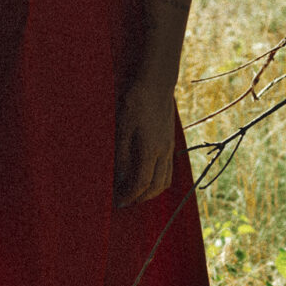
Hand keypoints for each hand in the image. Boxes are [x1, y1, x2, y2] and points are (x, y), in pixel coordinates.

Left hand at [113, 69, 179, 206]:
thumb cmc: (135, 102)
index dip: (128, 196)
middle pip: (156, 187)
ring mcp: (169, 147)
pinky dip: (158, 180)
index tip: (116, 201)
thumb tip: (118, 179)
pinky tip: (146, 175)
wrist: (156, 83)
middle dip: (140, 198)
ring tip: (134, 193)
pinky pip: (168, 169)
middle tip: (124, 201)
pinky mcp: (169, 141)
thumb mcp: (122, 128)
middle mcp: (163, 152)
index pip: (140, 184)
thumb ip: (121, 156)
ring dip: (151, 191)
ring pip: (165, 179)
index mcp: (150, 150)